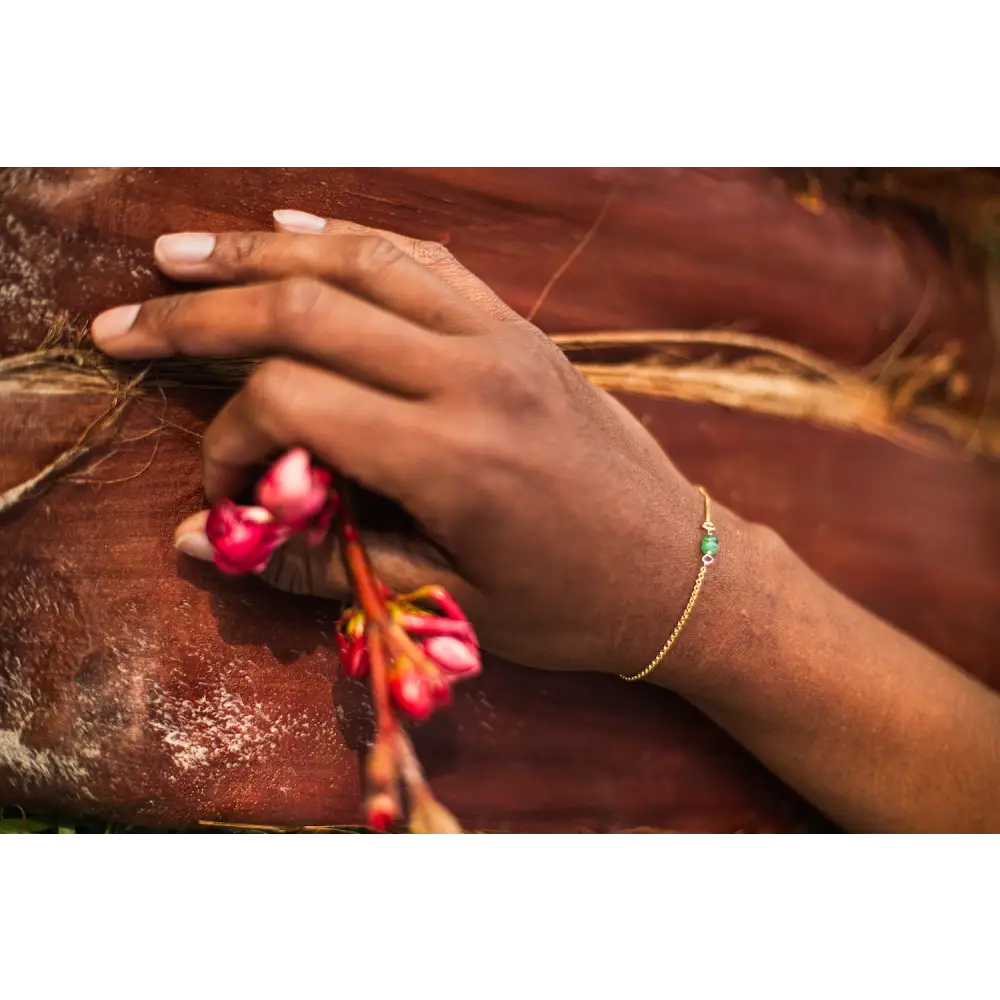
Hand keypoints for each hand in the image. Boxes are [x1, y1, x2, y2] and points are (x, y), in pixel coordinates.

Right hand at [92, 210, 755, 676]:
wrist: (680, 570)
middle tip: (125, 321)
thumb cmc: (571, 605)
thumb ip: (321, 566)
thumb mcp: (446, 605)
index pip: (292, 402)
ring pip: (358, 262)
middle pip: (306, 310)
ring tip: (180, 253)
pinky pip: (422, 260)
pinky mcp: (519, 329)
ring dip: (259, 254)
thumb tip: (206, 543)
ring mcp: (500, 339)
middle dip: (201, 315)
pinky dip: (349, 239)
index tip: (226, 488)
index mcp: (451, 456)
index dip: (230, 439)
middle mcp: (471, 374)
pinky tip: (293, 227)